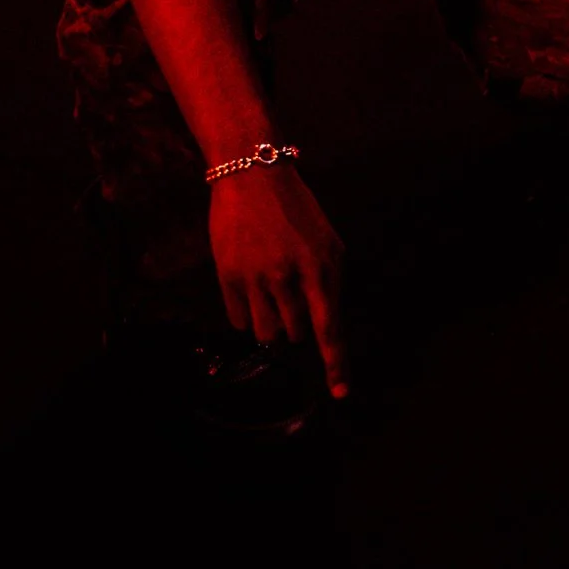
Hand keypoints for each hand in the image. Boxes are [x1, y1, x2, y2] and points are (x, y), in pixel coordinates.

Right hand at [206, 163, 350, 398]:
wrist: (252, 174)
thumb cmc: (296, 210)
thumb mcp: (328, 241)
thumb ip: (330, 284)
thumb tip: (325, 327)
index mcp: (321, 267)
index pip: (330, 328)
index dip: (336, 364)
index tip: (340, 394)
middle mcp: (289, 276)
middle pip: (295, 335)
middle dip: (297, 324)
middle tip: (291, 293)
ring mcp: (256, 278)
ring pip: (266, 334)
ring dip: (271, 324)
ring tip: (271, 293)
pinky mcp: (228, 276)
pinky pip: (238, 321)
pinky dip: (246, 314)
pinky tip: (249, 286)